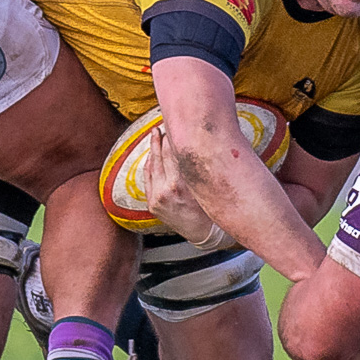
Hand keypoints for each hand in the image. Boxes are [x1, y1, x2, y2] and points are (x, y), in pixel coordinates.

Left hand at [146, 125, 224, 248]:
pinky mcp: (152, 204)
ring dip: (153, 149)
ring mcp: (156, 198)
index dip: (172, 137)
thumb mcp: (207, 185)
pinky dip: (149, 164)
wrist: (205, 233)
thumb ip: (197, 167)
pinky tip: (151, 154)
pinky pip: (148, 178)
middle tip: (161, 126)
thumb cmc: (212, 208)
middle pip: (160, 156)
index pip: (173, 153)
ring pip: (151, 166)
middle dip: (161, 139)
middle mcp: (165, 190)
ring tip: (155, 134)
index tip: (174, 125)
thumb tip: (197, 143)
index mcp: (180, 185)